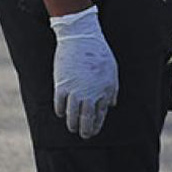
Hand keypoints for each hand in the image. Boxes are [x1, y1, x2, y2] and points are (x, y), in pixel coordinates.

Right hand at [49, 5, 117, 138]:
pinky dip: (60, 112)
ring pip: (72, 117)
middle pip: (86, 121)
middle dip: (85, 131)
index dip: (96, 126)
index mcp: (104, 91)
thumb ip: (112, 89)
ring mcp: (75, 92)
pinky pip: (59, 106)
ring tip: (72, 127)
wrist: (81, 37)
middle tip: (83, 135)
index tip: (93, 130)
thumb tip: (111, 105)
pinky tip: (61, 112)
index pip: (100, 116)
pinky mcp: (61, 86)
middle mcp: (90, 95)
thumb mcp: (112, 70)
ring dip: (72, 125)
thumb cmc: (98, 52)